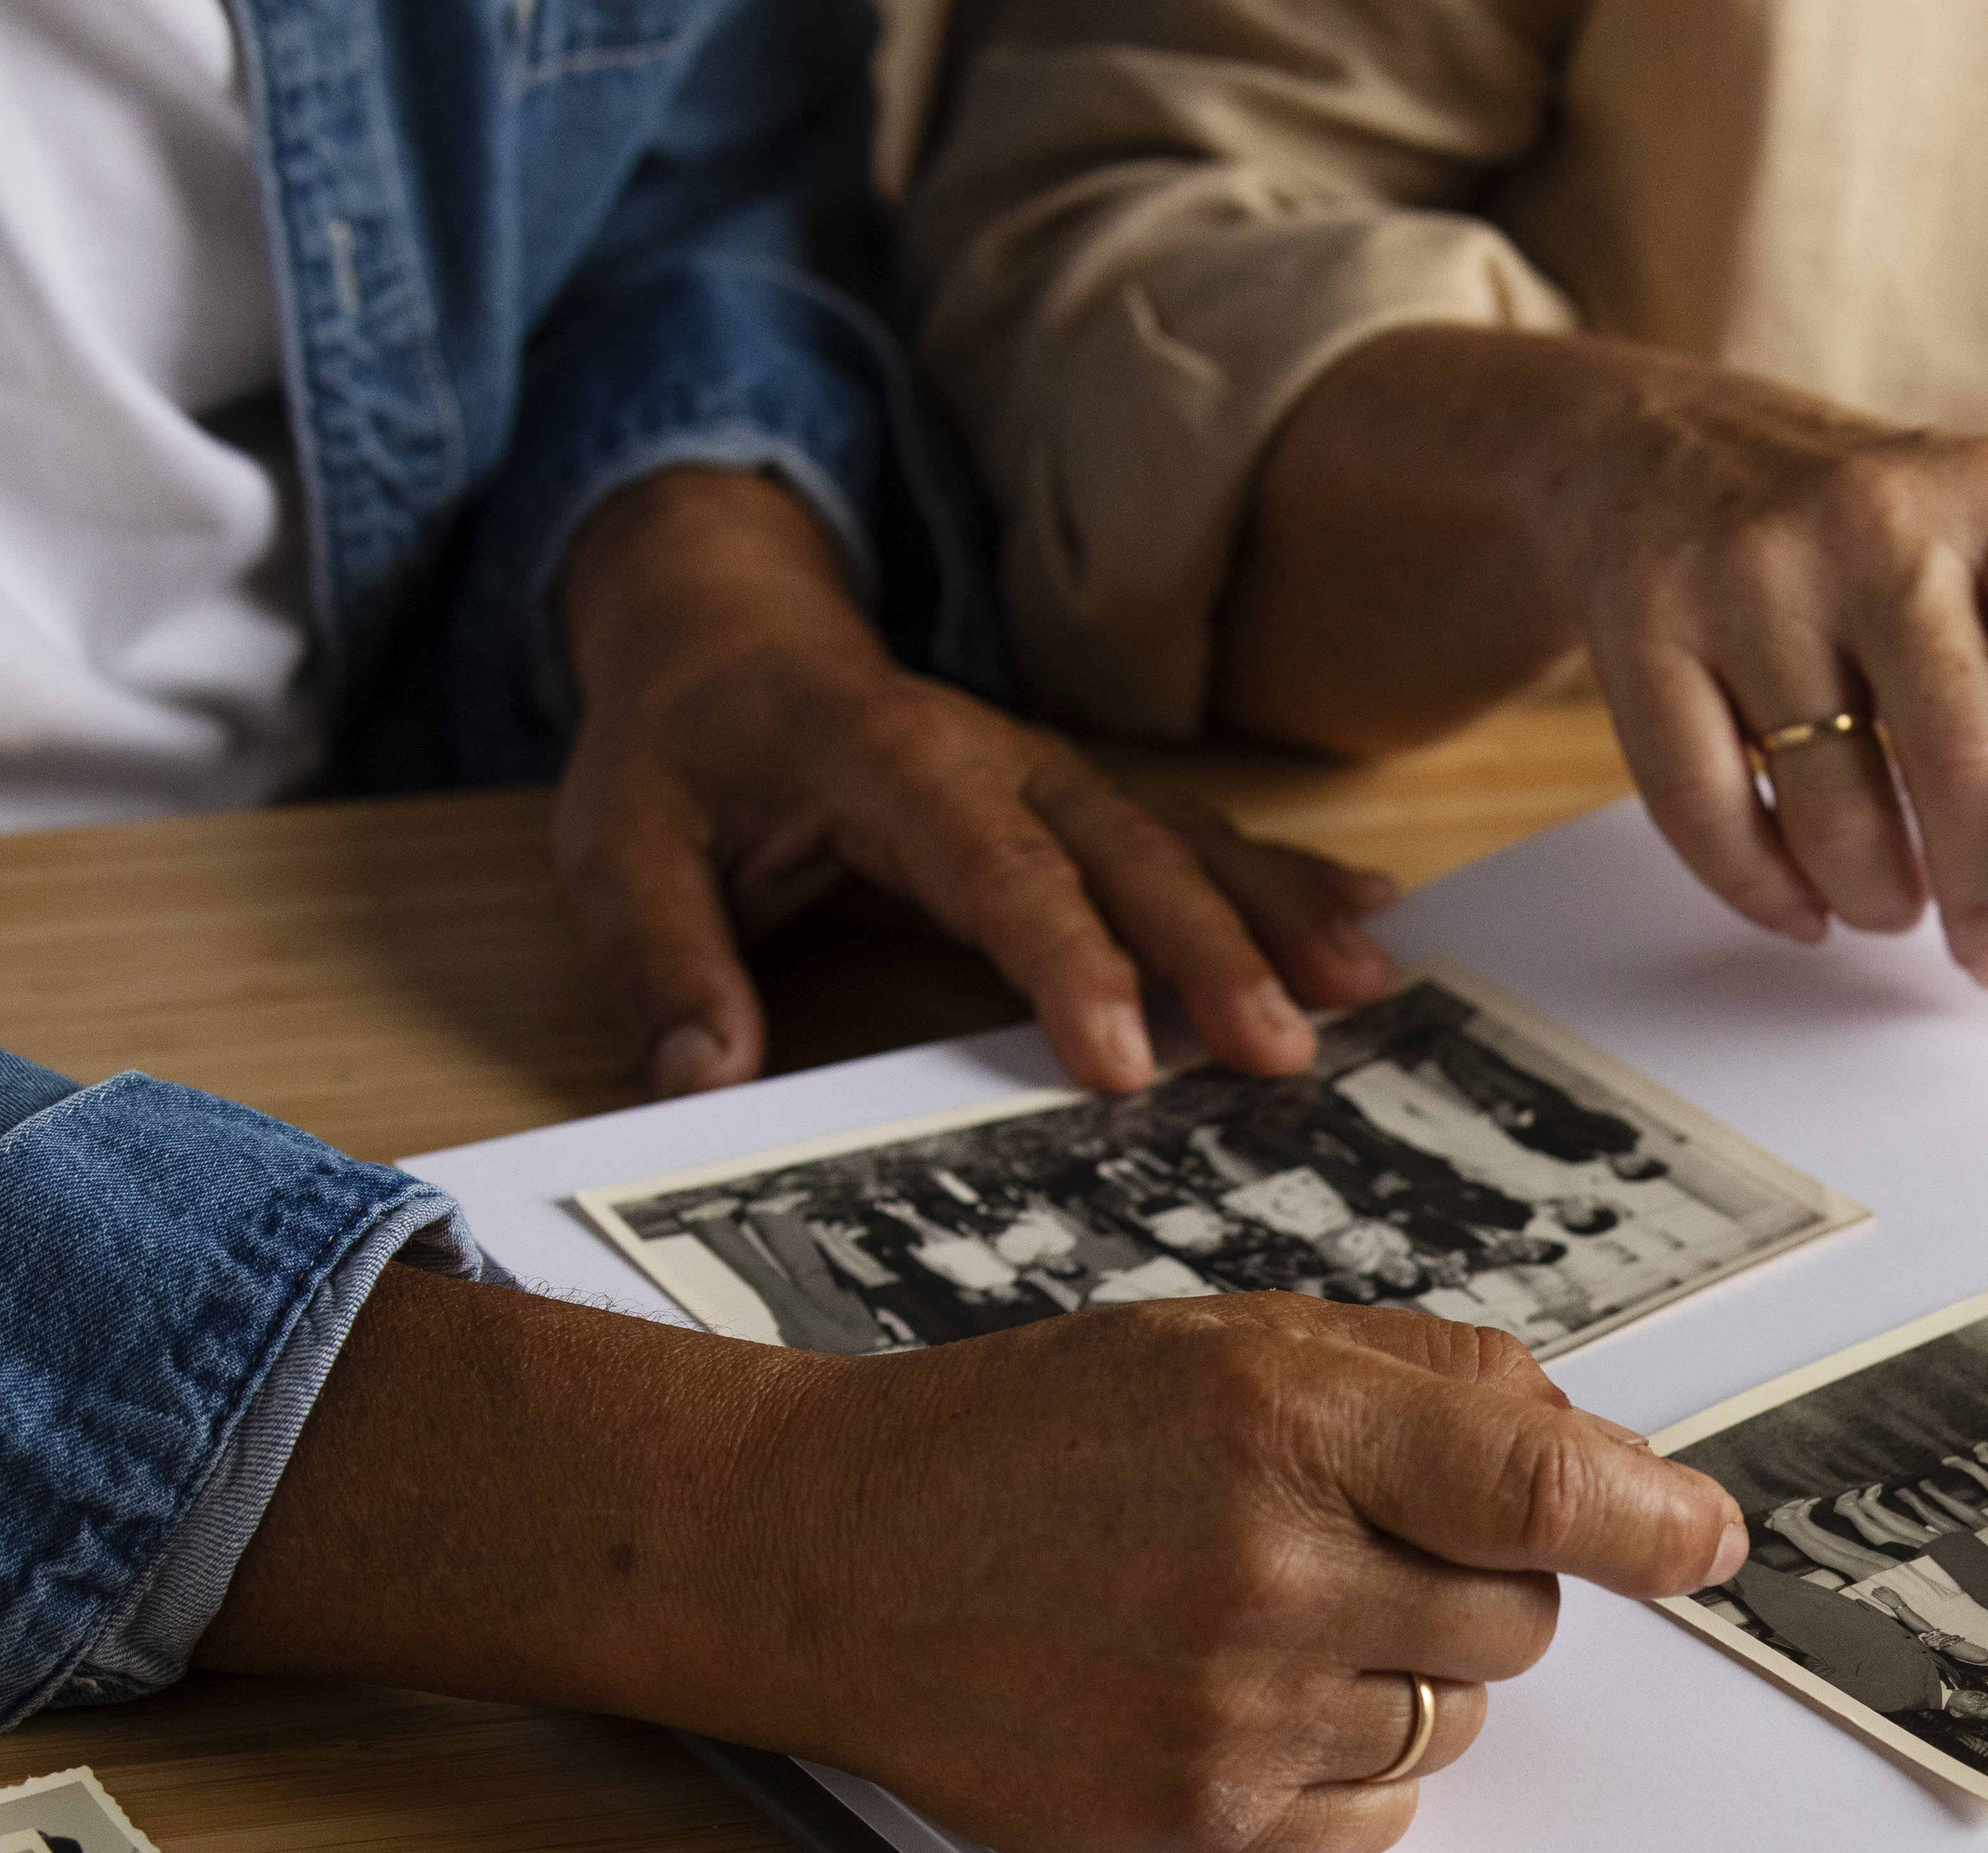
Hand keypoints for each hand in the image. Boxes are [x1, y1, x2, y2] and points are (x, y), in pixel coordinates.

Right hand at [199, 1276, 1748, 1852]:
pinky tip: (1234, 1692)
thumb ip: (1426, 1377)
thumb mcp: (1231, 1338)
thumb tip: (1611, 1460)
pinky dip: (1347, 1759)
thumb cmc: (1041, 1435)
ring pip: (1460, 1714)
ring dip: (1409, 1670)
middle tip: (1347, 1541)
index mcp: (1285, 1414)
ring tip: (1264, 1612)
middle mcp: (1270, 1563)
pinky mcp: (1201, 1816)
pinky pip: (1385, 1806)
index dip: (1652, 1518)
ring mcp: (1235, 1704)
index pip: (1541, 1481)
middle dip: (1475, 1581)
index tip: (1709, 1540)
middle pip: (1521, 1615)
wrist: (837, 1554)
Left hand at [557, 466, 1394, 1098]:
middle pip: (1125, 853)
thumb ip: (660, 957)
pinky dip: (1284, 875)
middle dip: (1213, 950)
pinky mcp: (1085, 797)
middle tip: (1283, 1050)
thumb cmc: (681, 756)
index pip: (997, 870)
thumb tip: (702, 1075)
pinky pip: (1198, 834)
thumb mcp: (617, 846)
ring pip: (1184, 839)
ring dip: (1278, 912)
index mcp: (889, 763)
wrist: (725, 641)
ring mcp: (1054, 772)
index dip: (1070, 962)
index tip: (1123, 1062)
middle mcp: (997, 758)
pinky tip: (1370, 916)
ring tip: (1368, 987)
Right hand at [1217, 330, 1987, 983]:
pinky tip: (1808, 899)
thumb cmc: (1868, 537)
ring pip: (1835, 812)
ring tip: (1899, 902)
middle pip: (1964, 762)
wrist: (1663, 449)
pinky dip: (1772, 892)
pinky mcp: (1648, 630)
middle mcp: (1880, 521)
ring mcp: (1752, 573)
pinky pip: (1714, 817)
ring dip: (1882, 898)